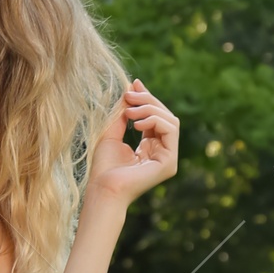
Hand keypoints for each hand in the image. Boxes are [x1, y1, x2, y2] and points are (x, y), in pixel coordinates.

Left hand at [85, 78, 180, 216]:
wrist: (103, 188)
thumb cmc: (103, 167)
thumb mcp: (112, 132)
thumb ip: (123, 113)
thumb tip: (132, 87)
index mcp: (149, 147)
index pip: (155, 116)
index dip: (147, 98)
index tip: (133, 84)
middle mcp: (161, 151)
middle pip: (165, 115)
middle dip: (147, 100)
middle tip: (128, 95)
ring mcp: (167, 158)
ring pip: (170, 120)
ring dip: (150, 109)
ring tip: (129, 113)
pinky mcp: (169, 163)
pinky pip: (170, 130)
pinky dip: (155, 121)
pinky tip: (137, 124)